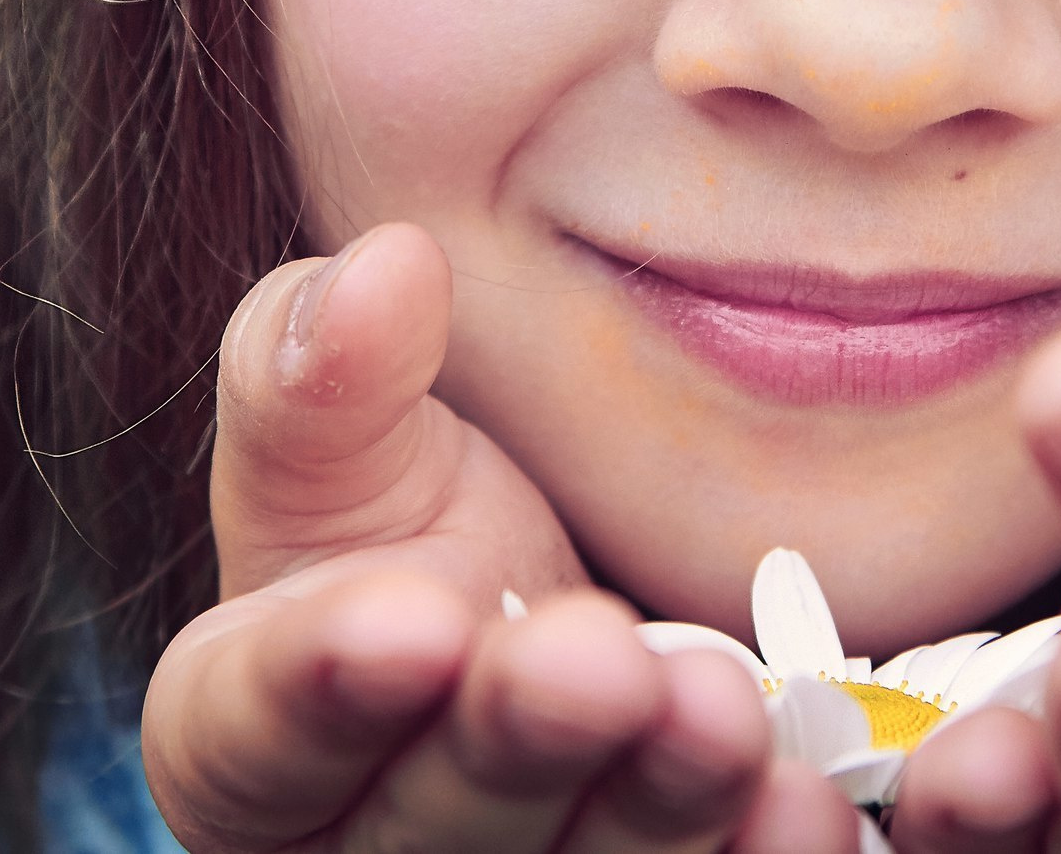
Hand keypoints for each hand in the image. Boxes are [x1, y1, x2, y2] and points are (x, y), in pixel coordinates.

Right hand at [140, 224, 868, 853]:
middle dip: (512, 744)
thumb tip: (380, 264)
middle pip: (428, 833)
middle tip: (594, 658)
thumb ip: (322, 371)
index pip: (254, 738)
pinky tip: (811, 805)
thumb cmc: (412, 540)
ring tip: (721, 712)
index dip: (324, 686)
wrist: (559, 626)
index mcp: (250, 744)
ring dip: (652, 808)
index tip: (409, 619)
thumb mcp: (347, 447)